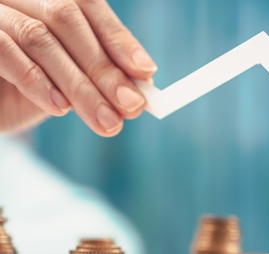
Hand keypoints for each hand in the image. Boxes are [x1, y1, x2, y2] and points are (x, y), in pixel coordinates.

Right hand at [0, 0, 155, 135]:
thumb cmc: (13, 95)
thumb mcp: (62, 86)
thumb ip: (95, 79)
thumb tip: (140, 90)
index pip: (87, 6)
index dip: (118, 38)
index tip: (146, 71)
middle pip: (67, 19)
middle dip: (104, 68)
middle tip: (132, 107)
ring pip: (40, 37)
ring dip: (79, 84)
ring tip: (105, 120)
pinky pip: (3, 50)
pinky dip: (36, 81)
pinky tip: (59, 108)